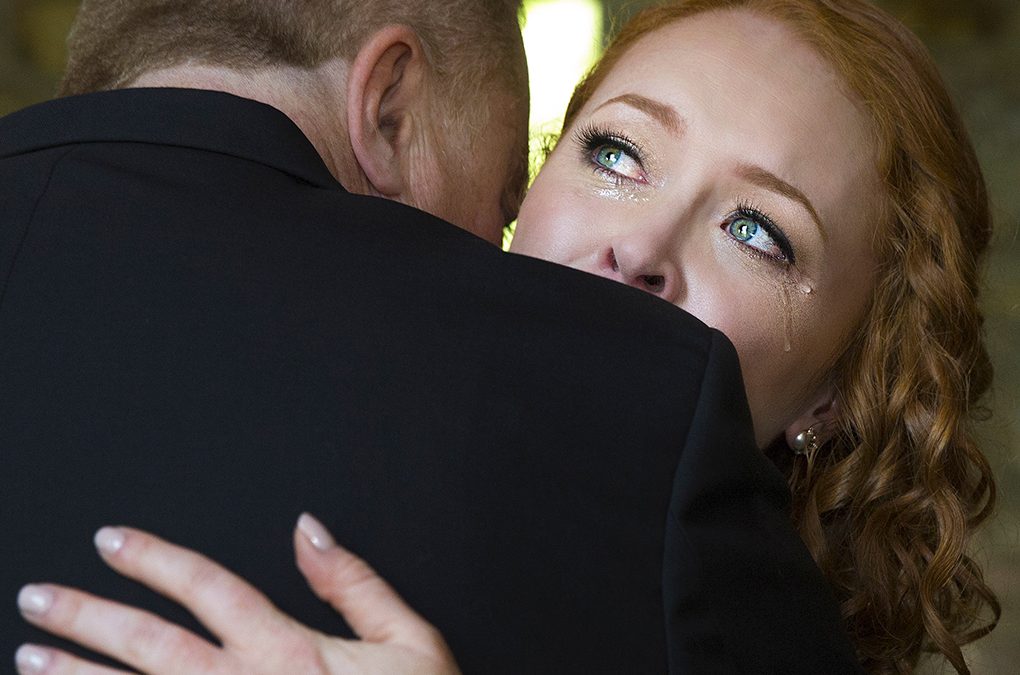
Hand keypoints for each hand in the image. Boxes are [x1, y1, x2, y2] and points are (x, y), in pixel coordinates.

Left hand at [15, 514, 460, 674]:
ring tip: (27, 658)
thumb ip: (355, 582)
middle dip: (88, 618)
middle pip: (151, 645)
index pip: (208, 588)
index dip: (156, 560)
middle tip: (37, 598)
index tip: (111, 541)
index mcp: (289, 650)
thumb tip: (310, 530)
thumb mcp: (409, 639)